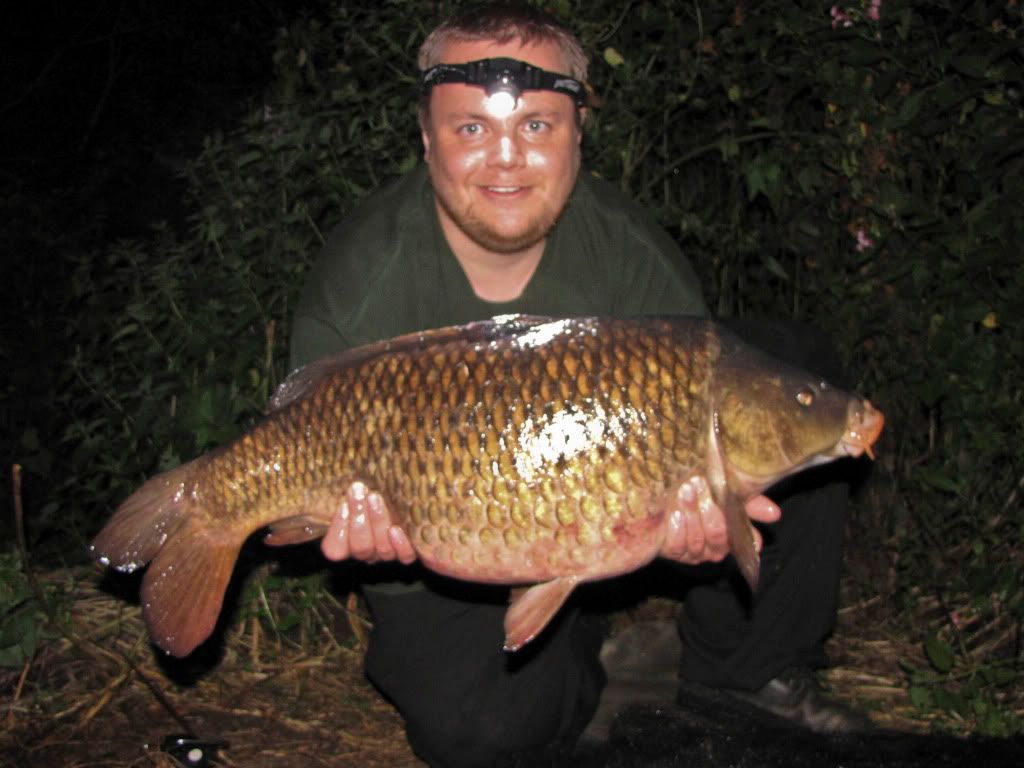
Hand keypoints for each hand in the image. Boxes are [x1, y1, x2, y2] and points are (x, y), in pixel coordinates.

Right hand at [321, 482, 416, 563]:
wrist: (408, 500)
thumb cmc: (374, 495)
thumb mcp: (360, 495)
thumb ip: (352, 497)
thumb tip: (354, 487)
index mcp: (349, 543)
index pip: (335, 550)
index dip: (338, 532)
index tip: (343, 506)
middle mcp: (368, 552)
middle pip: (360, 548)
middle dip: (358, 519)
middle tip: (358, 494)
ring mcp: (388, 554)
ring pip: (381, 549)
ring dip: (377, 522)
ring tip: (375, 498)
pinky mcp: (408, 553)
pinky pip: (405, 556)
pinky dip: (400, 544)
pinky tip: (396, 529)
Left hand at [660, 476, 780, 564]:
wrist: (662, 498)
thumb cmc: (698, 495)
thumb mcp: (724, 493)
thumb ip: (749, 502)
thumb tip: (775, 513)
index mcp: (731, 537)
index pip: (746, 540)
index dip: (746, 532)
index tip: (739, 515)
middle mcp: (713, 549)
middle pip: (718, 536)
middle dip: (711, 511)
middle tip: (702, 485)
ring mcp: (692, 551)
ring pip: (697, 540)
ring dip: (691, 514)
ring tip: (686, 491)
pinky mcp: (671, 551)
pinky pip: (676, 546)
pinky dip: (677, 530)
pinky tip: (674, 514)